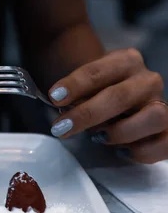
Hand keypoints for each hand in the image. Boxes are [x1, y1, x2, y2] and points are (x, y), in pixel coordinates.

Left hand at [48, 48, 166, 163]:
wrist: (119, 101)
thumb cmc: (97, 93)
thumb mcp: (84, 87)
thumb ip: (75, 96)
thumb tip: (63, 111)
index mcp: (125, 61)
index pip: (97, 72)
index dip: (75, 85)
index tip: (54, 97)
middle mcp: (147, 80)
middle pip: (119, 96)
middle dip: (86, 114)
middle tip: (60, 128)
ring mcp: (162, 104)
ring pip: (153, 117)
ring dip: (120, 131)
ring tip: (97, 138)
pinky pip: (165, 143)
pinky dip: (141, 151)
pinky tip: (120, 151)